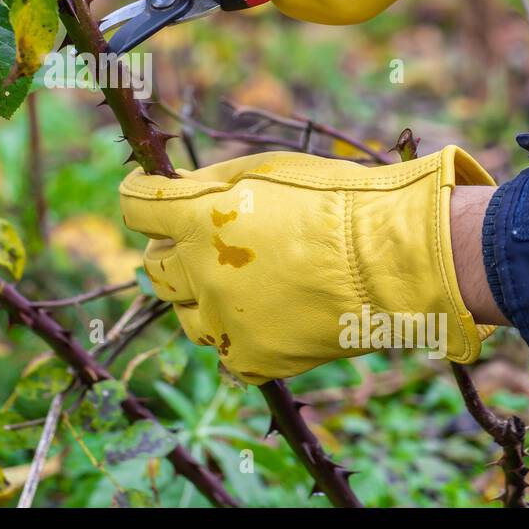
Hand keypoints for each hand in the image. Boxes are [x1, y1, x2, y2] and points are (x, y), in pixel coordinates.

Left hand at [118, 147, 497, 383]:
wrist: (391, 259)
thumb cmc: (336, 201)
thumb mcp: (267, 170)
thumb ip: (211, 180)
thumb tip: (175, 184)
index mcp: (199, 220)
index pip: (137, 207)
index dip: (137, 195)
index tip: (143, 191)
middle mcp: (200, 273)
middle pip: (154, 267)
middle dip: (168, 249)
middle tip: (195, 240)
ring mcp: (224, 320)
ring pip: (183, 313)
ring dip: (197, 294)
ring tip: (236, 279)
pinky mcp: (251, 359)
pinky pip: (223, 350)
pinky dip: (233, 332)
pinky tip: (259, 313)